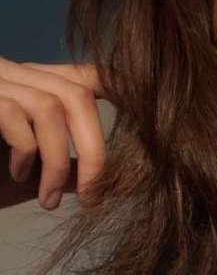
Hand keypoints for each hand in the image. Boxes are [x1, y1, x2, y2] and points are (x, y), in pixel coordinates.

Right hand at [0, 57, 108, 210]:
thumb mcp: (36, 174)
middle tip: (92, 196)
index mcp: (31, 86)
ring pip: (50, 107)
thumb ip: (72, 171)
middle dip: (94, 151)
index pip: (82, 75)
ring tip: (47, 200)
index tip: (146, 114)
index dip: (118, 87)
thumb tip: (123, 182)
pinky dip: (25, 153)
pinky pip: (14, 115)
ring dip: (57, 163)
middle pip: (76, 94)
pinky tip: (16, 176)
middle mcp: (13, 74)